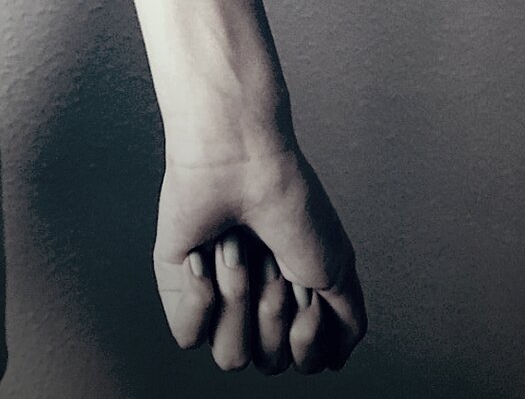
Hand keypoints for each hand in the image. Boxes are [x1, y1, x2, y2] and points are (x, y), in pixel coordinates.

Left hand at [152, 143, 366, 372]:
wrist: (241, 162)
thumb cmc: (290, 201)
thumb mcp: (339, 266)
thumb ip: (347, 320)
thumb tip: (336, 359)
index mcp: (290, 300)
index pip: (301, 360)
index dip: (308, 330)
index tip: (307, 280)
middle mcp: (254, 303)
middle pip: (268, 363)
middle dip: (274, 309)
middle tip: (271, 256)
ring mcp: (215, 297)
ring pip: (229, 354)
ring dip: (240, 296)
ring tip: (239, 250)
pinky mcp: (177, 288)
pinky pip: (190, 336)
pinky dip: (202, 294)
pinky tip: (206, 253)